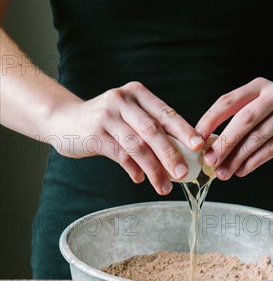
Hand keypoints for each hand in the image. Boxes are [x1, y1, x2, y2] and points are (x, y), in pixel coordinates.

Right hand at [47, 81, 203, 194]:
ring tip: (164, 186)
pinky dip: (133, 169)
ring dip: (154, 168)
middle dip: (171, 154)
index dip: (184, 130)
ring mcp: (107, 116)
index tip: (199, 147)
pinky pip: (119, 155)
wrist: (65, 120)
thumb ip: (152, 132)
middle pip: (153, 130)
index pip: (166, 113)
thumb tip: (184, 156)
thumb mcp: (130, 117)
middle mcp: (122, 100)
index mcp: (137, 93)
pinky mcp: (94, 134)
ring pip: (137, 146)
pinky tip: (141, 179)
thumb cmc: (106, 122)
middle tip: (184, 172)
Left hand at [195, 77, 272, 179]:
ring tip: (223, 173)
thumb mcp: (263, 114)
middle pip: (243, 120)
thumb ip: (240, 126)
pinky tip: (241, 171)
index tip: (196, 137)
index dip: (210, 119)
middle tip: (209, 160)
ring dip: (236, 158)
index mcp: (260, 86)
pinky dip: (252, 162)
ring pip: (256, 138)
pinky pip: (269, 149)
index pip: (228, 100)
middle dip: (223, 142)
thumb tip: (210, 150)